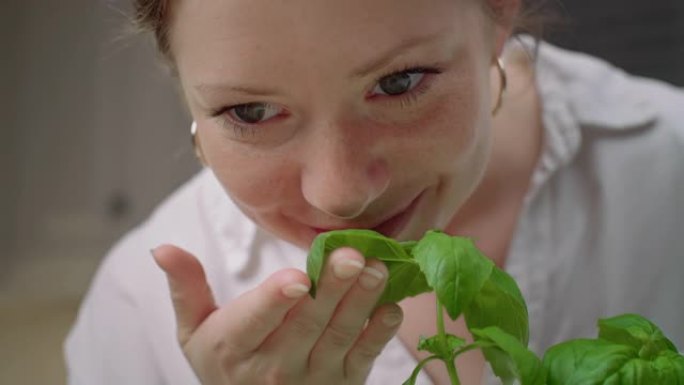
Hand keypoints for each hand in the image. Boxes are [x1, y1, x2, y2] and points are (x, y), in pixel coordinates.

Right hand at [152, 245, 402, 384]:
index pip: (253, 322)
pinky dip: (379, 334)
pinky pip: (364, 358)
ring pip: (338, 337)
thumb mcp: (194, 330)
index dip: (274, 301)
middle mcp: (272, 368)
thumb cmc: (224, 361)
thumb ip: (186, 288)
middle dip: (330, 289)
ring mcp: (312, 378)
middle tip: (350, 256)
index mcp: (232, 348)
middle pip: (304, 324)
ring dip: (360, 303)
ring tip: (375, 270)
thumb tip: (161, 247)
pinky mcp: (343, 383)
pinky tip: (391, 307)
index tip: (296, 277)